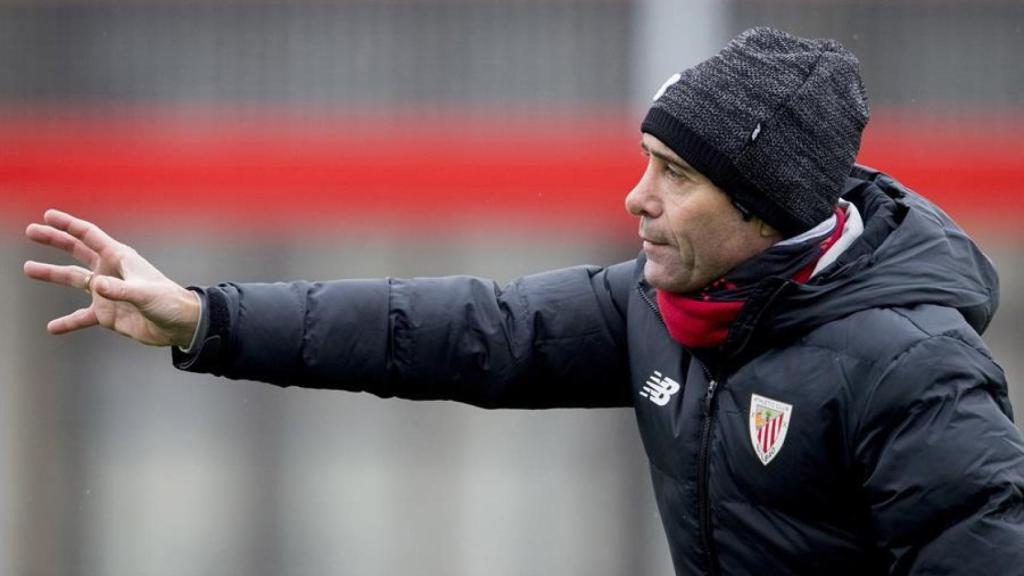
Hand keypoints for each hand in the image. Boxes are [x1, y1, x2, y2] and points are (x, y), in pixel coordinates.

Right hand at [23, 209, 200, 347]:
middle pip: (77, 251)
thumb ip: (120, 290)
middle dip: (55, 240)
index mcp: (120, 259)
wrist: (180, 325)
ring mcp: (107, 293)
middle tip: (31, 230)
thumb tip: (96, 285)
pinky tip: (52, 328)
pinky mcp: (107, 314)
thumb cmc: (169, 302)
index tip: (49, 215)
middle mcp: (110, 272)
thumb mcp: (145, 294)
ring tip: (28, 268)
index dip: (69, 225)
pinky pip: (82, 317)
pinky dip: (68, 322)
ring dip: (52, 273)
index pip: (90, 236)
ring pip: (74, 279)